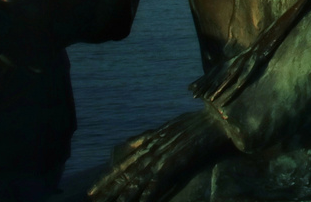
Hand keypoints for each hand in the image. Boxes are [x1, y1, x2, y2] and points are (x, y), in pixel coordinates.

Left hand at [87, 110, 233, 201]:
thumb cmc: (199, 120)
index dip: (107, 177)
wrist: (218, 116)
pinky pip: (156, 182)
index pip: (124, 162)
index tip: (92, 191)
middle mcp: (153, 148)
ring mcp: (163, 155)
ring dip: (123, 196)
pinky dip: (147, 194)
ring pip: (137, 180)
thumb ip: (153, 136)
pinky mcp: (174, 162)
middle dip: (108, 189)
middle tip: (93, 201)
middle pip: (126, 173)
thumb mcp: (170, 126)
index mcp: (151, 139)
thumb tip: (138, 142)